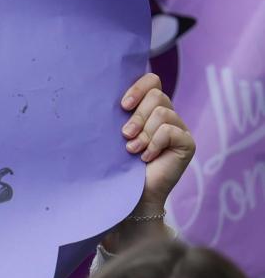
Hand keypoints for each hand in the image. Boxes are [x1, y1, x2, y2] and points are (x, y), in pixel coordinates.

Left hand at [103, 72, 194, 253]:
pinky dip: (155, 143)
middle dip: (137, 116)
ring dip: (144, 133)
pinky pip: (171, 130)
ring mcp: (178, 129)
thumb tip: (89, 92)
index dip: (138, 88)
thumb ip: (110, 114)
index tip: (121, 105)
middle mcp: (165, 116)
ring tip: (132, 150)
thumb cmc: (113, 166)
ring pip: (162, 112)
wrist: (127, 197)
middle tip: (125, 136)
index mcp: (146, 109)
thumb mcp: (109, 136)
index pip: (151, 80)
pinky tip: (147, 158)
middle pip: (157, 95)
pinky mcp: (187, 143)